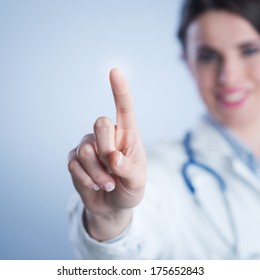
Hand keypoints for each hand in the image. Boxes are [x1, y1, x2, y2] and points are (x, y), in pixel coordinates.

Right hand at [68, 68, 145, 239]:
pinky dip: (86, 179)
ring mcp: (89, 146)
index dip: (120, 90)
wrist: (112, 205)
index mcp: (127, 135)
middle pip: (100, 123)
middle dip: (106, 149)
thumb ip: (128, 169)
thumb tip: (112, 158)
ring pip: (86, 149)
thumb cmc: (130, 189)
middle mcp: (107, 136)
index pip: (124, 109)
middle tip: (113, 169)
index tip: (115, 70)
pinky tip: (95, 185)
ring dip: (98, 173)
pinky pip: (74, 164)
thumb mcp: (137, 182)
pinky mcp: (75, 159)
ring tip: (108, 183)